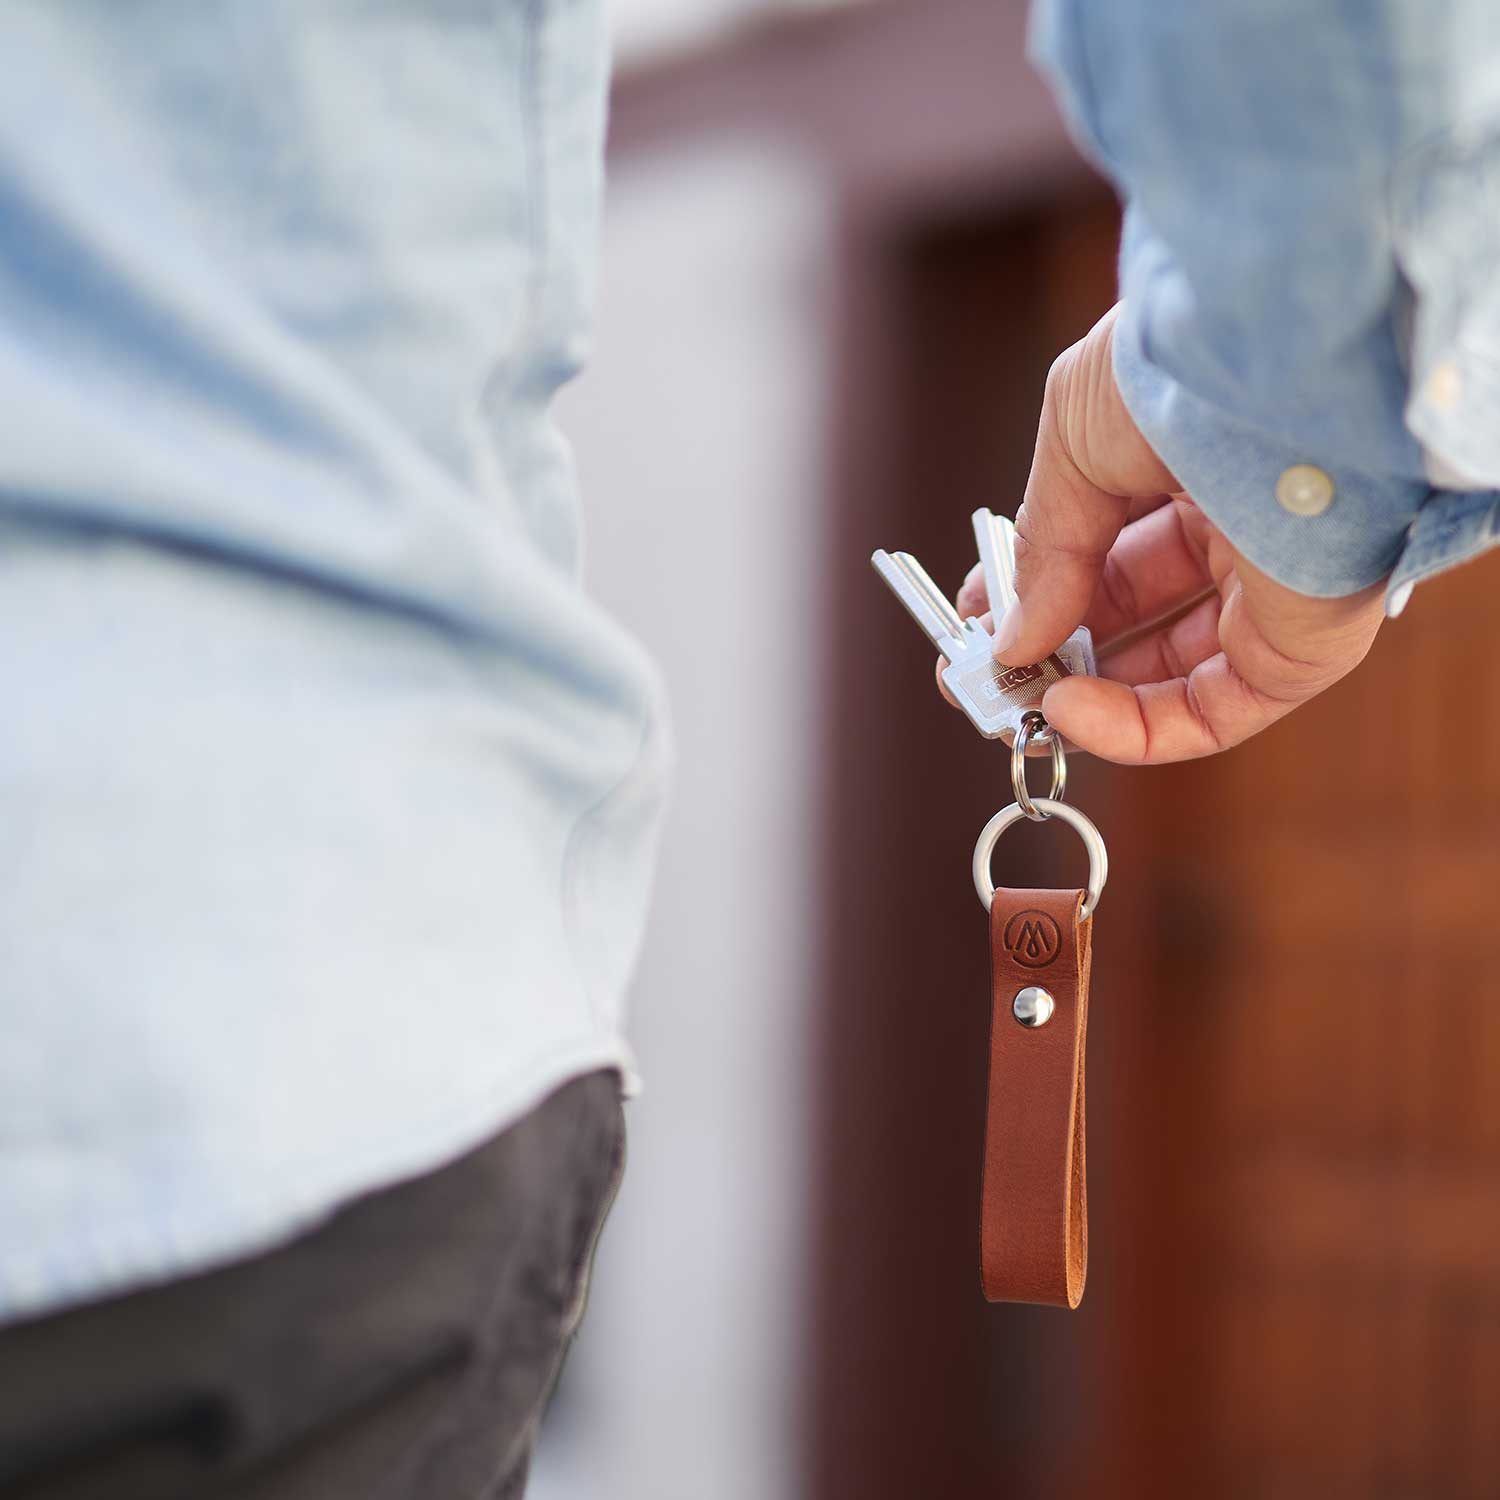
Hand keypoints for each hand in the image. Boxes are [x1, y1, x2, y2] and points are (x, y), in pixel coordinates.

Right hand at [939, 305, 1384, 762]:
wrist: (1273, 367)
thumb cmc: (1174, 371)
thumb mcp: (1071, 445)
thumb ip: (1042, 547)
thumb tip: (1008, 640)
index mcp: (1193, 460)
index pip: (1110, 548)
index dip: (1039, 591)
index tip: (976, 623)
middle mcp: (1242, 524)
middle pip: (1140, 617)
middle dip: (1056, 653)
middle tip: (988, 679)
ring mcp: (1276, 585)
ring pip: (1175, 674)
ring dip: (1085, 700)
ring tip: (1018, 702)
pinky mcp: (1306, 643)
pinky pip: (1215, 711)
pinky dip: (1137, 730)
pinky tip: (1068, 710)